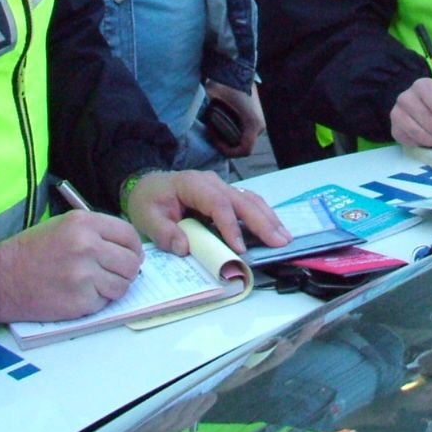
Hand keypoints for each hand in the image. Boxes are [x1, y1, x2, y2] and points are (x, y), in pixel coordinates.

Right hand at [0, 211, 142, 323]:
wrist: (1, 278)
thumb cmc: (33, 250)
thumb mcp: (64, 225)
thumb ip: (97, 232)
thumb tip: (129, 248)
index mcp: (84, 223)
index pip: (129, 235)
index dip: (134, 247)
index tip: (130, 255)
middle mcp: (87, 246)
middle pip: (131, 262)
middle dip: (128, 270)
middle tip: (116, 273)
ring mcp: (84, 275)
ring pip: (122, 285)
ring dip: (114, 287)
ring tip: (97, 285)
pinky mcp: (79, 301)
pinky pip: (105, 302)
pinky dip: (98, 301)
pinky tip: (81, 294)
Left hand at [125, 170, 289, 255]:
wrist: (149, 187)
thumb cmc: (149, 201)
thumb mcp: (147, 217)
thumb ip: (163, 232)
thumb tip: (184, 247)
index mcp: (193, 184)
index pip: (217, 203)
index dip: (230, 225)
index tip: (239, 248)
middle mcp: (213, 183)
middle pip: (242, 200)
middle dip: (262, 221)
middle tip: (279, 241)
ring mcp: (222, 188)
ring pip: (251, 200)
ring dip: (269, 219)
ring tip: (285, 238)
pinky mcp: (227, 197)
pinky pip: (249, 204)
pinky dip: (264, 217)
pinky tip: (275, 230)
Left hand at [205, 80, 264, 157]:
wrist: (236, 68)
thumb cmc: (227, 85)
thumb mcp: (217, 103)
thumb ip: (211, 118)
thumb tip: (203, 128)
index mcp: (253, 124)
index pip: (244, 150)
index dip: (227, 151)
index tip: (214, 139)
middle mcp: (259, 125)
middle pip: (244, 146)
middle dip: (227, 144)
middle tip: (212, 134)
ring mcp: (259, 122)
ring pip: (244, 139)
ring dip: (230, 138)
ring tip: (216, 128)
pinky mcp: (256, 117)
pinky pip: (245, 132)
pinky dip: (234, 131)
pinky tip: (222, 122)